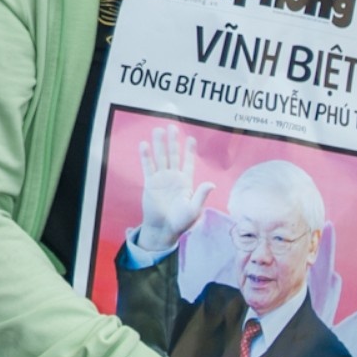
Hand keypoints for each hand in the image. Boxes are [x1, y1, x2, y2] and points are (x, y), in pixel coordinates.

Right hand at [134, 125, 210, 258]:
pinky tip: (144, 145)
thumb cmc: (181, 221)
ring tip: (157, 130)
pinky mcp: (150, 183)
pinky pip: (148, 167)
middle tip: (171, 127)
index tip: (191, 138)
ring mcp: (161, 179)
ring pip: (160, 158)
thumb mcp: (194, 209)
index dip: (189, 151)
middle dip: (173, 141)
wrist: (163, 229)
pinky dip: (146, 156)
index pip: (188, 163)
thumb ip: (201, 195)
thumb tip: (211, 184)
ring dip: (159, 144)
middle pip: (173, 155)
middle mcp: (173, 177)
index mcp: (186, 182)